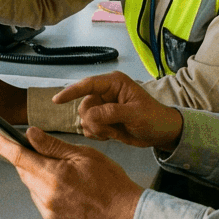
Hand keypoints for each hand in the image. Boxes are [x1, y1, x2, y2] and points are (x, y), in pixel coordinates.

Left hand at [0, 128, 142, 218]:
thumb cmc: (109, 182)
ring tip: (67, 178)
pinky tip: (68, 192)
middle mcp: (47, 197)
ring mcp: (49, 213)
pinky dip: (48, 194)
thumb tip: (31, 135)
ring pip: (33, 188)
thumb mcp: (84, 155)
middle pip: (25, 173)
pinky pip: (41, 203)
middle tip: (51, 157)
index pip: (20, 158)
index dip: (6, 147)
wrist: (124, 214)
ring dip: (40, 179)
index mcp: (54, 176)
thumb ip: (53, 146)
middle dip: (31, 162)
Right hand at [55, 72, 182, 151]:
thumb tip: (89, 116)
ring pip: (85, 118)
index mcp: (114, 83)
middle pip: (84, 106)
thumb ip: (111, 113)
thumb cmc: (153, 118)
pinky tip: (111, 135)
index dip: (71, 92)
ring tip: (114, 131)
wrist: (161, 133)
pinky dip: (97, 134)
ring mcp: (104, 107)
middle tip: (110, 128)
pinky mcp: (103, 120)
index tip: (57, 100)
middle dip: (94, 120)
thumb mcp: (135, 114)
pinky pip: (89, 128)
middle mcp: (106, 93)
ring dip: (97, 129)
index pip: (88, 85)